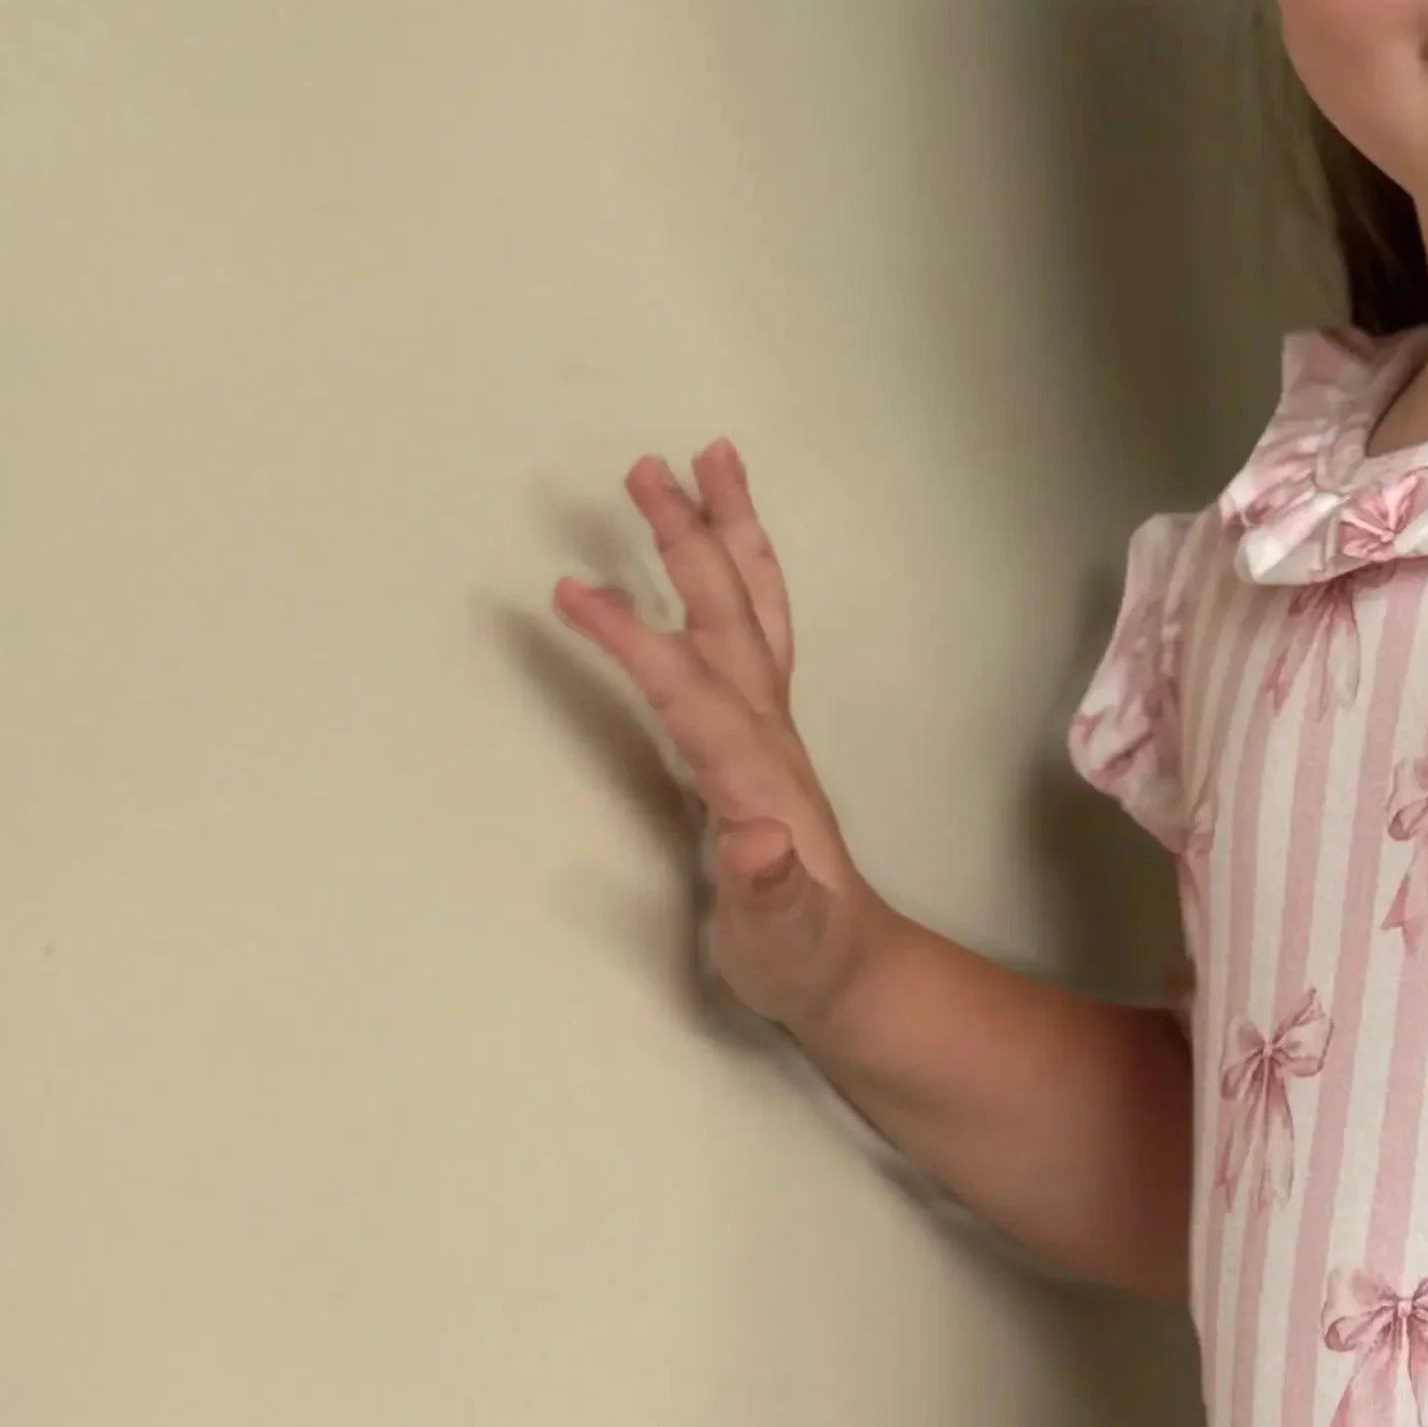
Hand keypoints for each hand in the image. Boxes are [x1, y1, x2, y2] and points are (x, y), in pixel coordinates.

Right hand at [550, 441, 885, 1045]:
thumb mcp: (783, 940)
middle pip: (728, 616)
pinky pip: (748, 632)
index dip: (634, 640)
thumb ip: (767, 894)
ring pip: (751, 608)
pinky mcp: (761, 734)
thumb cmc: (804, 960)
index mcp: (755, 773)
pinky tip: (717, 548)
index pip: (689, 690)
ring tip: (710, 457)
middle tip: (646, 466)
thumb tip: (754, 842)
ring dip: (728, 532)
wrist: (854, 969)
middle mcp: (767, 732)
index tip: (573, 593)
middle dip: (687, 541)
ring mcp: (768, 727)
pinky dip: (733, 577)